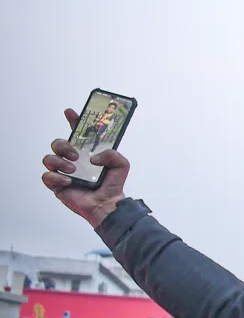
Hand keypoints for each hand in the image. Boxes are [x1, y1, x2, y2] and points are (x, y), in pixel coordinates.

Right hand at [42, 109, 129, 227]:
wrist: (107, 205)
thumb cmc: (112, 185)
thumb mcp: (121, 165)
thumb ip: (112, 154)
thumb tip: (93, 157)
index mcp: (86, 152)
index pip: (76, 133)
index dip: (73, 121)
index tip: (70, 112)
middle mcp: (73, 160)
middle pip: (58, 143)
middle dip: (64, 145)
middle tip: (76, 155)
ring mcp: (63, 171)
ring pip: (49, 158)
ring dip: (60, 162)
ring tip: (74, 170)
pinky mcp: (57, 185)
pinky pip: (47, 176)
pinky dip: (56, 177)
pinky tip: (69, 181)